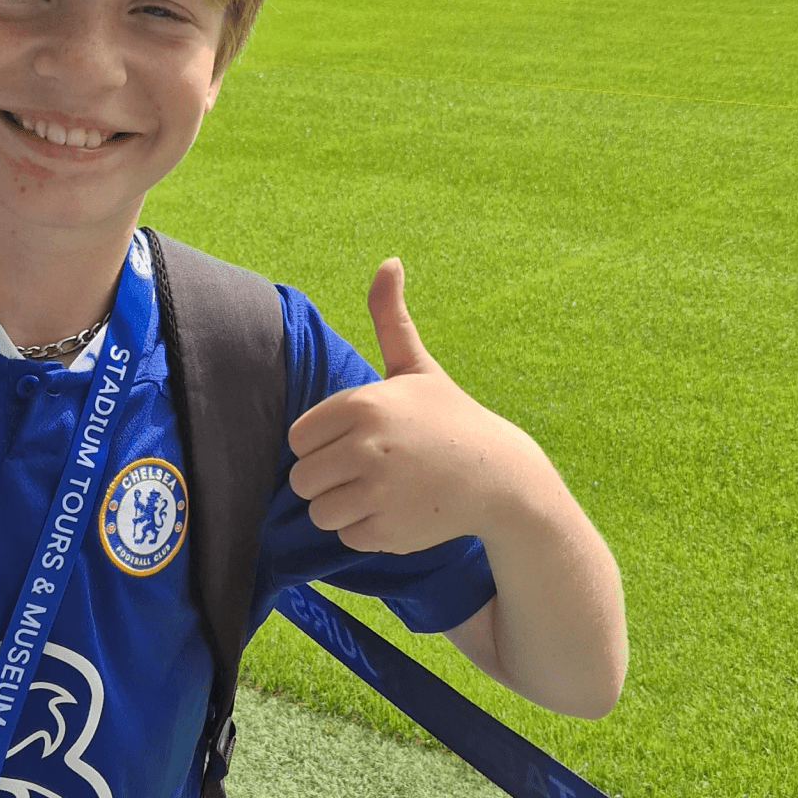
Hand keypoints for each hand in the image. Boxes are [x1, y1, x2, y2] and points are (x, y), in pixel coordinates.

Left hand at [287, 259, 529, 553]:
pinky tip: (398, 510)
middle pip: (302, 479)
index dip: (323, 442)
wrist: (499, 476)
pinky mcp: (388, 531)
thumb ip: (390, 318)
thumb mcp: (416, 367)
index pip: (298, 439)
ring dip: (344, 506)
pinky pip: (346, 536)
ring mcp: (377, 493)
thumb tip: (388, 261)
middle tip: (371, 468)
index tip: (357, 439)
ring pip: (319, 511)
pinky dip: (366, 530)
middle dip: (329, 477)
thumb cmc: (448, 417)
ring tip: (382, 490)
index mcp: (362, 405)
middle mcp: (365, 448)